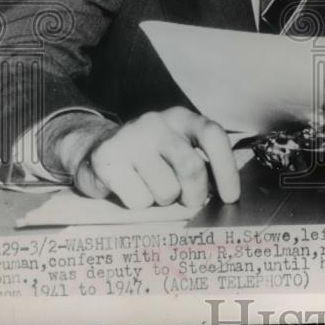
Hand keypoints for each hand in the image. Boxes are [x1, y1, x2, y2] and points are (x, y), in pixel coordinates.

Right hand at [42, 107, 239, 208]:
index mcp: (181, 118)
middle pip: (191, 168)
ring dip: (162, 201)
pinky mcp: (107, 160)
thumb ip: (203, 161)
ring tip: (151, 189)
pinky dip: (139, 205)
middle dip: (194, 195)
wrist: (94, 149)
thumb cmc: (148, 156)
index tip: (230, 197)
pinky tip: (129, 190)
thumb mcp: (178, 148)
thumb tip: (231, 185)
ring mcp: (130, 139)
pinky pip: (138, 200)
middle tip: (189, 202)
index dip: (226, 168)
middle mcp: (156, 122)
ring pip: (165, 190)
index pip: (213, 136)